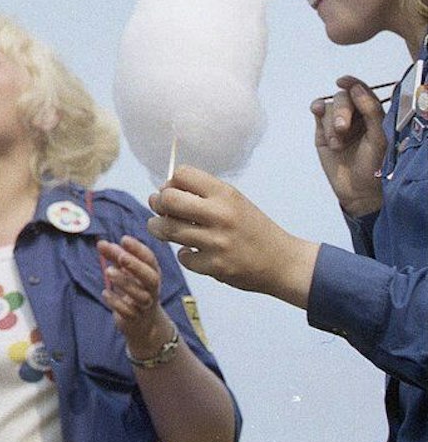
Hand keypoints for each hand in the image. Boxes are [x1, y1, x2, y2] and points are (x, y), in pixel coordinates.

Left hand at [97, 235, 173, 356]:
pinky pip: (129, 312)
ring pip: (140, 296)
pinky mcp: (136, 319)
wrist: (144, 324)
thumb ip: (115, 257)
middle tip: (120, 256)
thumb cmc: (134, 290)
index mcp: (151, 274)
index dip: (139, 249)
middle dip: (136, 266)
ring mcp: (145, 306)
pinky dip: (117, 302)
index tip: (124, 239)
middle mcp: (151, 290)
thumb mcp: (126, 272)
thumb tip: (101, 243)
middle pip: (151, 278)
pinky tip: (105, 292)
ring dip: (124, 282)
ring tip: (108, 271)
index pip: (150, 260)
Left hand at [146, 165, 320, 306]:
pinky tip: (190, 252)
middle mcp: (220, 215)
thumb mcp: (233, 201)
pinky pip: (184, 257)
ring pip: (169, 229)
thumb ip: (202, 193)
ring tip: (159, 228)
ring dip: (158, 228)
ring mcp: (218, 242)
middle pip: (169, 200)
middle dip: (157, 203)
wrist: (284, 263)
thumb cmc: (252, 228)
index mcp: (225, 194)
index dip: (170, 182)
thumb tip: (162, 191)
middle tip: (159, 208)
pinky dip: (184, 255)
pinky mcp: (217, 267)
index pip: (181, 174)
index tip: (172, 191)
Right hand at [312, 75, 386, 216]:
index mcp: (373, 116)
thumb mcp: (378, 140)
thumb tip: (355, 88)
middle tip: (342, 129)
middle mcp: (356, 116)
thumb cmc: (374, 167)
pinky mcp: (323, 130)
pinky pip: (318, 112)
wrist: (358, 191)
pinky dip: (317, 110)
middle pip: (344, 99)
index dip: (353, 83)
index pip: (363, 92)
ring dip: (330, 124)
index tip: (342, 82)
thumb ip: (370, 112)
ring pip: (329, 107)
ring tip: (336, 145)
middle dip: (341, 112)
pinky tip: (317, 112)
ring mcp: (338, 123)